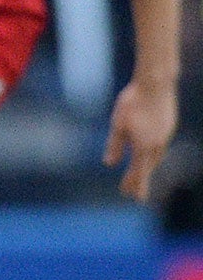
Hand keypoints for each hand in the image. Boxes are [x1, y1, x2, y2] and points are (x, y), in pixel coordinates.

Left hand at [105, 78, 175, 201]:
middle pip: (148, 167)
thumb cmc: (132, 102)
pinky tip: (151, 152)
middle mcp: (157, 144)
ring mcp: (166, 135)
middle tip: (134, 192)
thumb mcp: (118, 124)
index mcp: (144, 146)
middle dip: (140, 180)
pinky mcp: (169, 126)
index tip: (130, 196)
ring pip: (156, 157)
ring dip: (148, 167)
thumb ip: (115, 145)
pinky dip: (154, 155)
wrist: (156, 84)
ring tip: (141, 174)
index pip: (138, 172)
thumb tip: (109, 163)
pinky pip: (161, 146)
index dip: (133, 184)